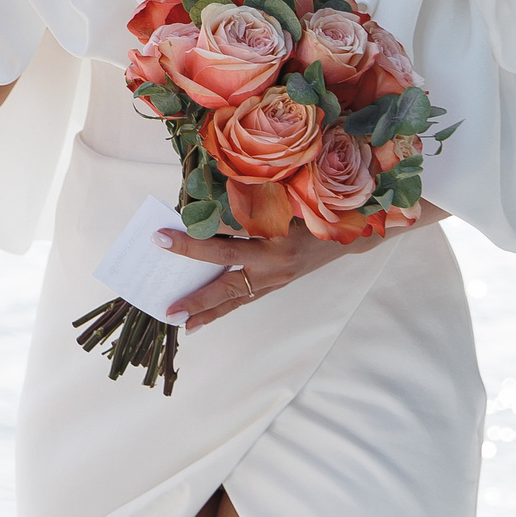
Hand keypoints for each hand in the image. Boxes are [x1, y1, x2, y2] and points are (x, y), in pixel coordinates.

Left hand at [154, 217, 397, 329]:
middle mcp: (276, 262)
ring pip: (236, 296)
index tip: (161, 236)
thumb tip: (205, 201)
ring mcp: (278, 277)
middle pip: (227, 277)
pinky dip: (224, 308)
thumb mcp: (286, 195)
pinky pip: (247, 299)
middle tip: (165, 305)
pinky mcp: (278, 284)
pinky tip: (204, 319)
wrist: (354, 229)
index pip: (225, 240)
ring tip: (180, 322)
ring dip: (207, 310)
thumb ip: (251, 199)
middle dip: (195, 292)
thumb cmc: (316, 202)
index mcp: (276, 235)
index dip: (193, 239)